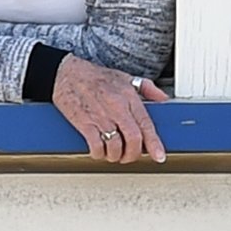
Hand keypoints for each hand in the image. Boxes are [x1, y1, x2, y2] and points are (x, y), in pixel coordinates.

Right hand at [52, 58, 171, 163]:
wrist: (67, 74)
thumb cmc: (95, 76)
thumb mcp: (126, 77)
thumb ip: (148, 88)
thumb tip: (163, 99)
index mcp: (128, 97)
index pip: (146, 124)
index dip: (154, 144)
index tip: (159, 156)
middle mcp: (116, 108)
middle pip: (133, 139)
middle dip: (134, 154)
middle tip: (131, 156)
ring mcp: (100, 117)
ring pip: (115, 146)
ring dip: (116, 156)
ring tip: (114, 154)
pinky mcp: (84, 124)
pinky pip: (96, 146)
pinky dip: (99, 154)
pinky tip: (100, 151)